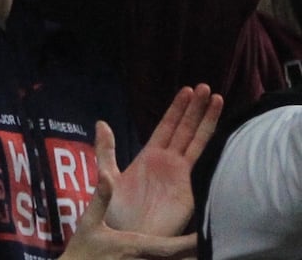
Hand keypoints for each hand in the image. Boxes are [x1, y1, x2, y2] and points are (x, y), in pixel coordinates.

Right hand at [57, 170, 195, 259]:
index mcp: (136, 247)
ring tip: (198, 253)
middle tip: (211, 246)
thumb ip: (101, 199)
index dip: (191, 243)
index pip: (171, 247)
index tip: (205, 235)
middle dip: (195, 255)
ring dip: (185, 259)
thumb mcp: (88, 222)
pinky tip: (177, 259)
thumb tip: (108, 175)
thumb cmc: (82, 249)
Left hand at [103, 84, 222, 235]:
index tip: (186, 89)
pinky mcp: (188, 187)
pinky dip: (208, 145)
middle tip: (204, 86)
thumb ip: (106, 150)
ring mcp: (180, 173)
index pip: (167, 126)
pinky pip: (199, 161)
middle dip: (194, 108)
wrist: (127, 235)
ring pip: (196, 139)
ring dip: (205, 119)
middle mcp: (168, 161)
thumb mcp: (108, 175)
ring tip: (215, 97)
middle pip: (184, 128)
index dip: (177, 109)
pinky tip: (218, 130)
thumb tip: (102, 122)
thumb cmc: (117, 210)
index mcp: (150, 155)